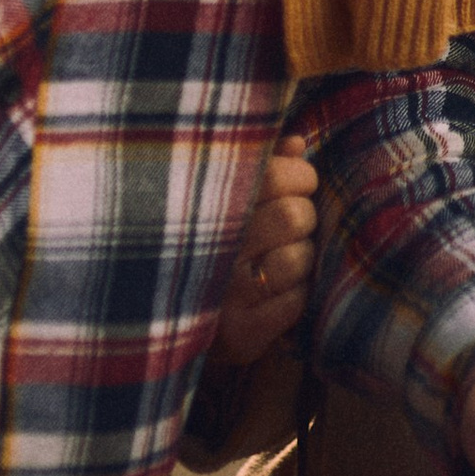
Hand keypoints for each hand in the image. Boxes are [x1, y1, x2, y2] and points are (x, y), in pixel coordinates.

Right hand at [212, 133, 317, 366]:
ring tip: (278, 260)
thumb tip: (299, 142)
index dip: (300, 177)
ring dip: (299, 259)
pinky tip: (274, 293)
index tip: (295, 185)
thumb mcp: (226, 199)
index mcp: (205, 204)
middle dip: (302, 218)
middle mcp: (209, 247)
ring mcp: (223, 293)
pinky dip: (295, 297)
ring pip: (298, 259)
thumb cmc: (213, 245)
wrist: (172, 325)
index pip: (277, 175)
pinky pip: (295, 302)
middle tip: (287, 226)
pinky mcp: (240, 332)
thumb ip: (264, 165)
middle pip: (293, 216)